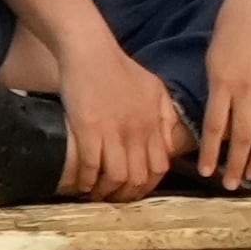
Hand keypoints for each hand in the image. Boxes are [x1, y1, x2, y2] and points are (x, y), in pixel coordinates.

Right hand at [59, 47, 186, 199]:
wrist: (90, 51)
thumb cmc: (120, 69)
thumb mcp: (155, 89)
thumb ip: (165, 116)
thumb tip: (168, 143)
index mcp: (153, 122)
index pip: (160, 166)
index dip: (149, 184)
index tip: (136, 189)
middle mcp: (137, 130)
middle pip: (140, 176)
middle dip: (128, 194)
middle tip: (115, 198)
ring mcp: (113, 131)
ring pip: (117, 176)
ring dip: (107, 191)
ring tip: (97, 194)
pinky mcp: (89, 129)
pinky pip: (92, 166)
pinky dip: (87, 180)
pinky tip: (82, 183)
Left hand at [197, 0, 250, 186]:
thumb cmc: (229, 30)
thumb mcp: (212, 60)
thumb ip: (215, 92)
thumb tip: (216, 126)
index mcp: (222, 83)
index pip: (215, 128)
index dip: (211, 153)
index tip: (207, 172)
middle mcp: (247, 88)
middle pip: (241, 136)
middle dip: (236, 164)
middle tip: (232, 185)